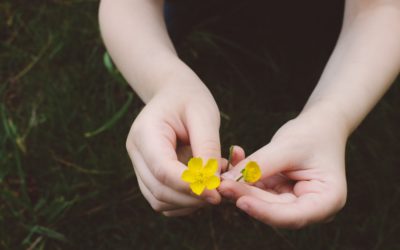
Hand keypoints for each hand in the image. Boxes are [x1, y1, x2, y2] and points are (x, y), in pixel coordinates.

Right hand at [126, 83, 222, 216]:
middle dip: (192, 198)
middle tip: (221, 193)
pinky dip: (185, 202)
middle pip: (159, 190)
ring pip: (160, 201)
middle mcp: (136, 152)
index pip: (162, 170)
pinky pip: (164, 201)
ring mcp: (139, 166)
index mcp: (145, 133)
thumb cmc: (190, 100)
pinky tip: (203, 187)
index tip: (216, 192)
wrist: (174, 94)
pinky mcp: (149, 176)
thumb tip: (211, 182)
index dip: (189, 186)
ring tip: (214, 185)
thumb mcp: (204, 115)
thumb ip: (207, 147)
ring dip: (189, 202)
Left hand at [220, 109, 347, 227]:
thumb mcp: (286, 147)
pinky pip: (258, 189)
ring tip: (222, 174)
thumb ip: (259, 165)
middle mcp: (311, 207)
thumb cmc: (312, 133)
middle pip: (273, 209)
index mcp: (327, 200)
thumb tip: (226, 181)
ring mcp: (294, 201)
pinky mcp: (279, 192)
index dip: (265, 212)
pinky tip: (232, 161)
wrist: (320, 123)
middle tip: (222, 184)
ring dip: (241, 187)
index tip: (241, 201)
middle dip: (246, 196)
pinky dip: (245, 177)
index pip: (293, 216)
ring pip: (261, 201)